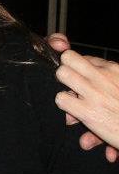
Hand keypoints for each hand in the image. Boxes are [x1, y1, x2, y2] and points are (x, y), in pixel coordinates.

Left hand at [51, 37, 118, 162]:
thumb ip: (108, 83)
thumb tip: (97, 84)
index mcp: (115, 69)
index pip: (84, 58)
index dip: (79, 71)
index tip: (83, 82)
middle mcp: (103, 77)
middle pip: (68, 58)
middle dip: (66, 71)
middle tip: (72, 87)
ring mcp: (94, 92)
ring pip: (61, 73)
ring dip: (64, 87)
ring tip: (73, 101)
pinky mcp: (87, 111)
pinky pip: (60, 99)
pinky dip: (64, 107)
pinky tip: (75, 115)